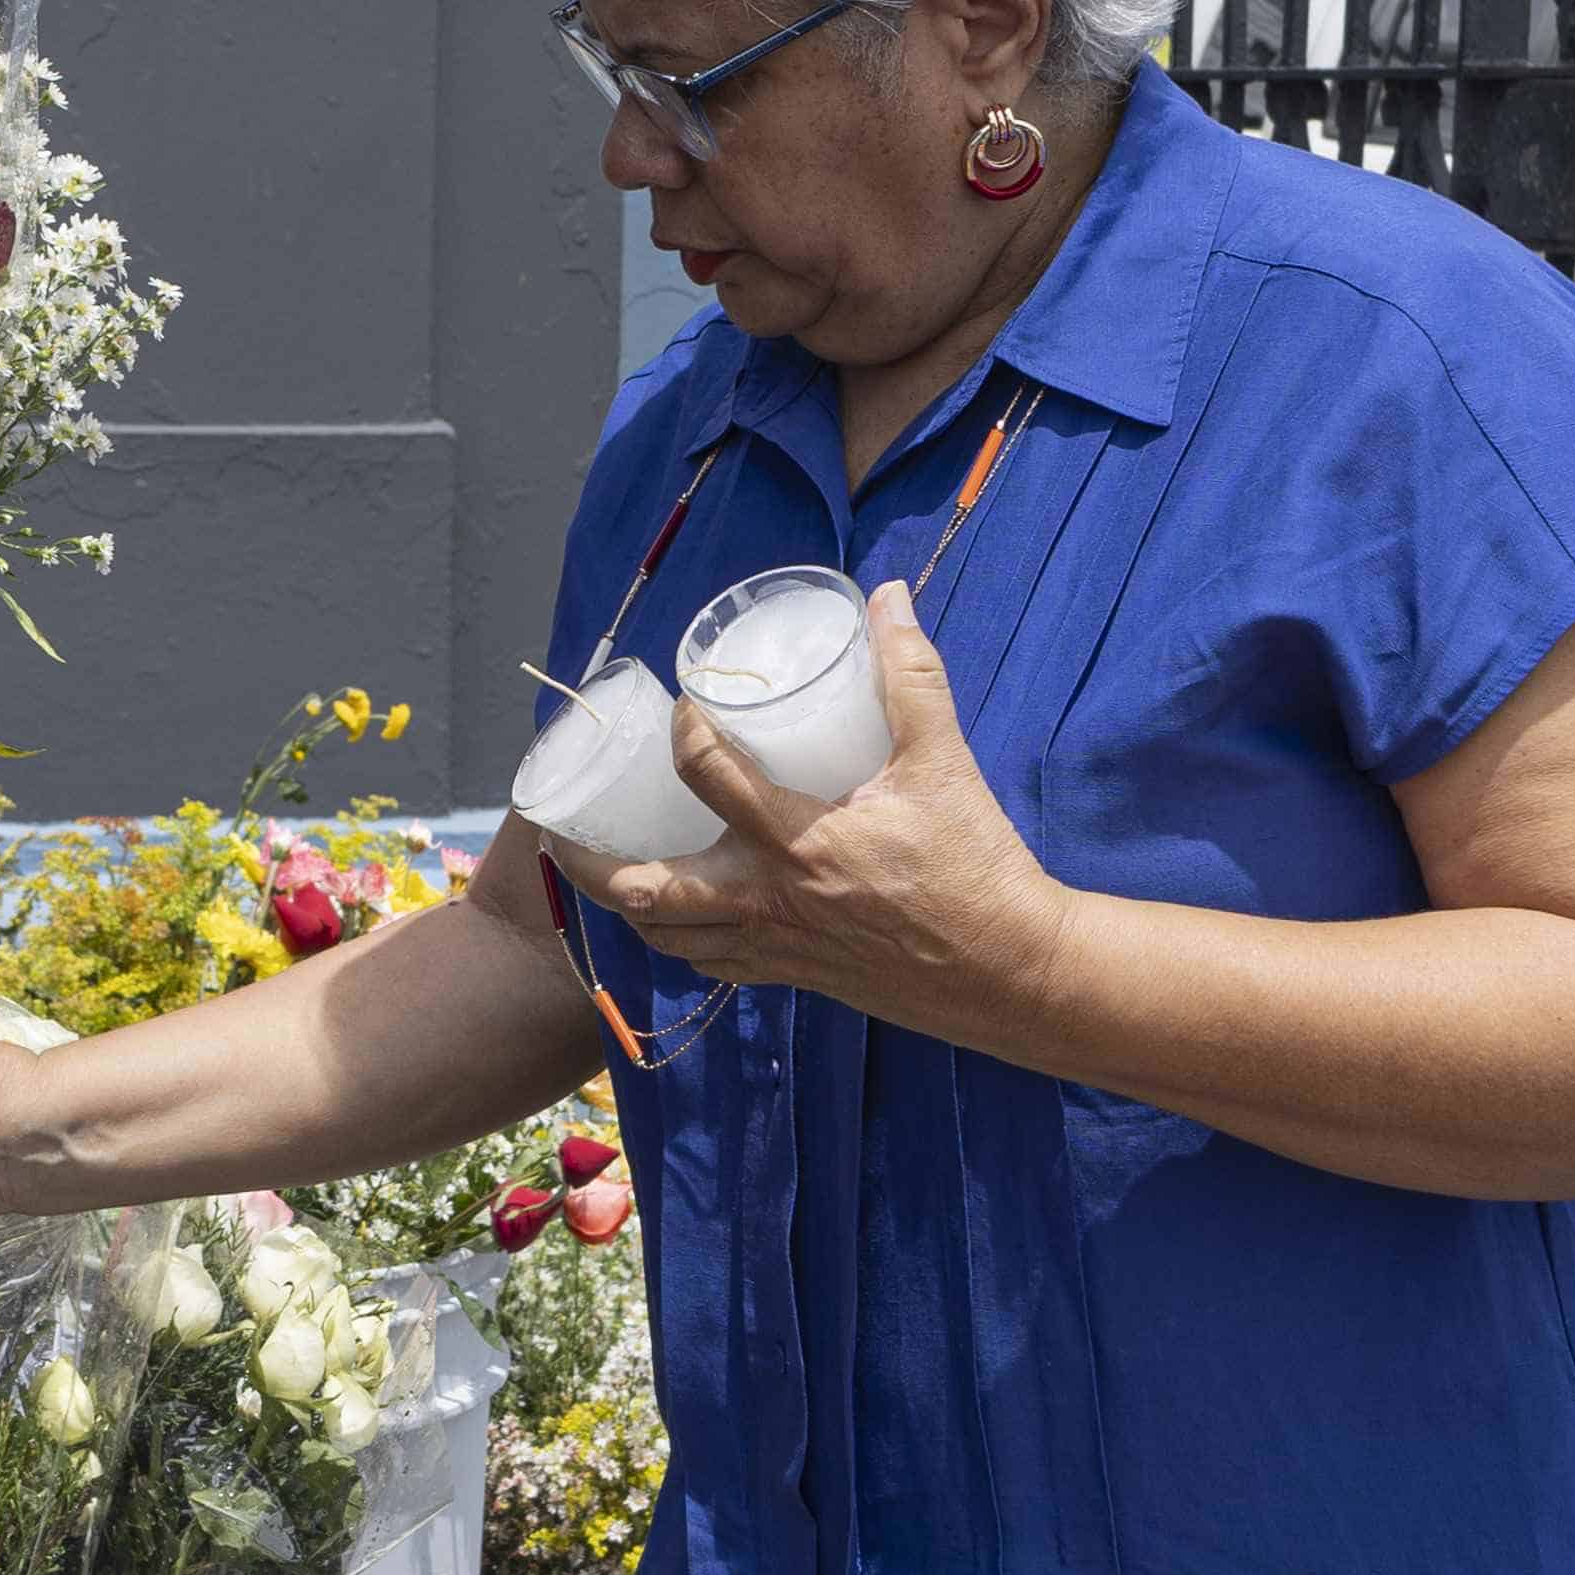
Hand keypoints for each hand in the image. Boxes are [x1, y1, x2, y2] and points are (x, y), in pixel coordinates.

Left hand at [546, 580, 1072, 1047]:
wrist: (1011, 969)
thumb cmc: (978, 865)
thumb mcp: (944, 761)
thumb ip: (912, 676)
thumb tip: (887, 597)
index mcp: (800, 842)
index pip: (706, 775)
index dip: (683, 730)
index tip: (686, 707)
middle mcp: (771, 901)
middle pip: (646, 889)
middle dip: (589, 860)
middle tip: (563, 824)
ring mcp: (777, 947)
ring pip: (668, 937)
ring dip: (626, 903)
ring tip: (602, 868)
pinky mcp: (794, 977)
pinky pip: (710, 967)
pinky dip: (678, 940)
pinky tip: (675, 915)